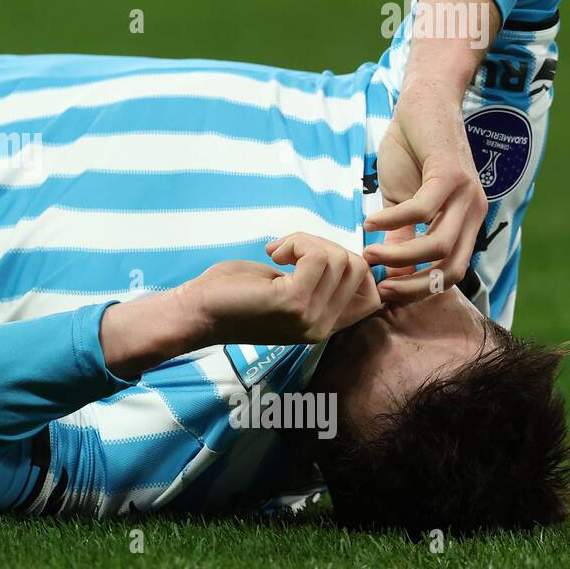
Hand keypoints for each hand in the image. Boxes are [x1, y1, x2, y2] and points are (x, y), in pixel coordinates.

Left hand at [192, 233, 381, 344]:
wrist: (196, 312)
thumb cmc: (233, 295)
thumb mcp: (286, 289)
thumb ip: (317, 280)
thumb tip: (342, 255)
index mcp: (324, 325)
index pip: (372, 296)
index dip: (354, 266)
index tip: (317, 256)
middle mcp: (323, 326)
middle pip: (356, 268)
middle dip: (324, 245)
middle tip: (290, 250)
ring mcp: (310, 317)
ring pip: (339, 258)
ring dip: (307, 242)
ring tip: (279, 252)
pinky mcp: (293, 303)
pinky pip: (317, 256)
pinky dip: (297, 243)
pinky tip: (274, 253)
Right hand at [362, 86, 487, 301]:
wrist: (422, 105)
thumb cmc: (411, 152)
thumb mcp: (402, 202)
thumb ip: (401, 236)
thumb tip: (388, 271)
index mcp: (465, 224)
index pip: (449, 274)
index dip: (417, 291)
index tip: (383, 295)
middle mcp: (473, 213)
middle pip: (450, 269)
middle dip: (411, 285)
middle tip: (377, 287)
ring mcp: (466, 195)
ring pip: (437, 245)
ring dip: (398, 256)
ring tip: (367, 254)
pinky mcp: (449, 174)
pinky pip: (421, 210)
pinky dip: (392, 221)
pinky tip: (369, 221)